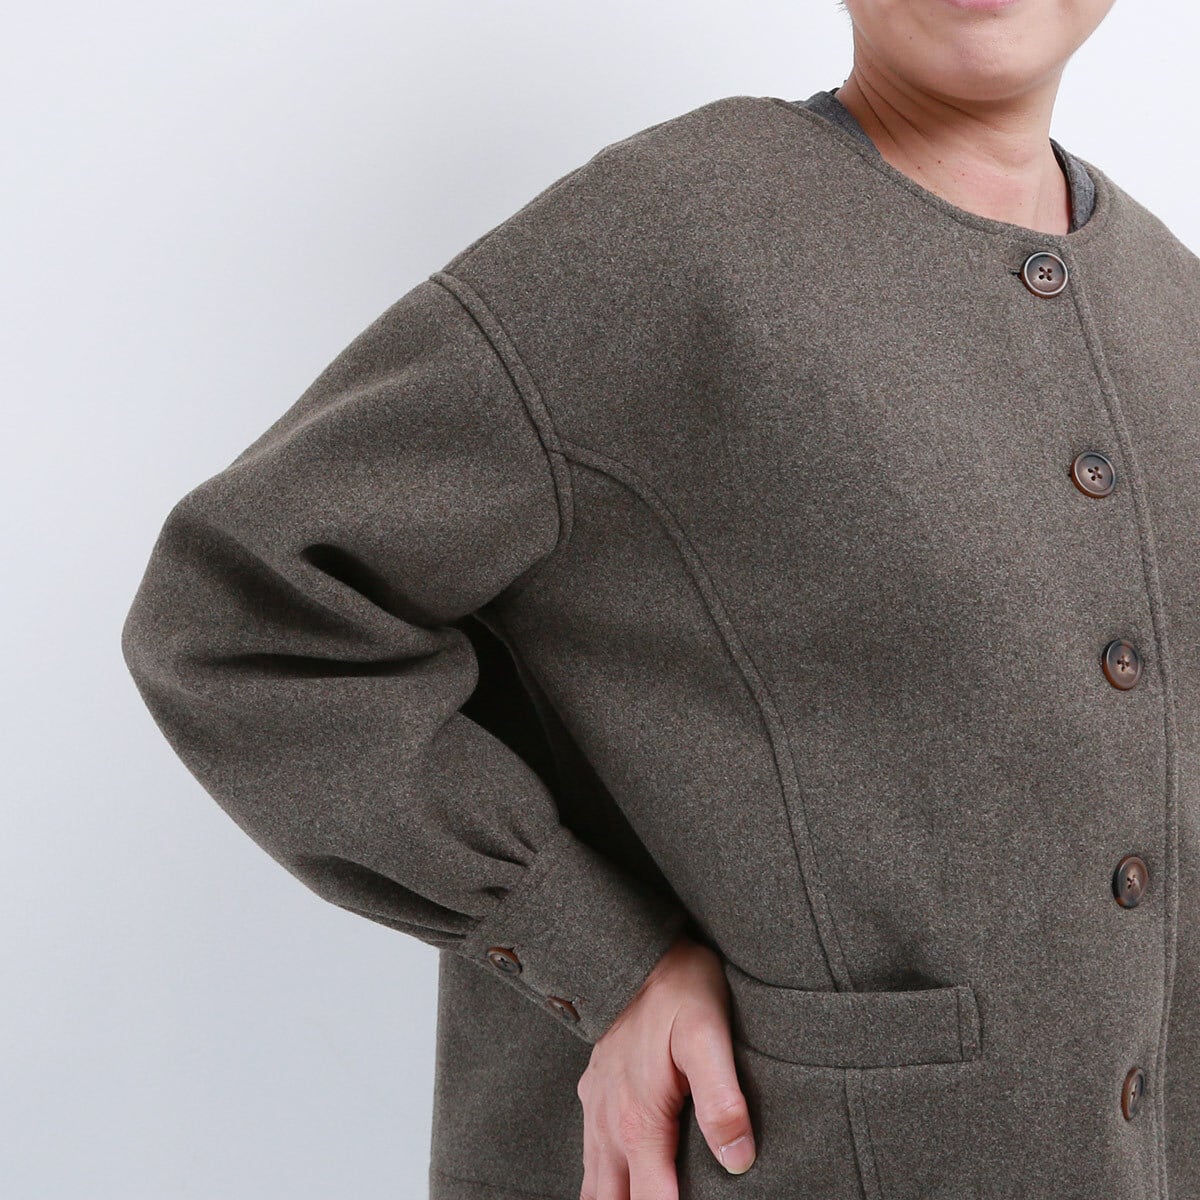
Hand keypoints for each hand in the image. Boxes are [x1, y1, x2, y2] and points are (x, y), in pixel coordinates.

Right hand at [575, 931, 755, 1198]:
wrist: (637, 948)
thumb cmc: (679, 988)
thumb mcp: (709, 1034)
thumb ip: (722, 1099)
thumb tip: (738, 1161)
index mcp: (639, 1123)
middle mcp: (610, 1126)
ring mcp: (597, 1111)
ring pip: (595, 1188)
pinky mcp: (595, 1094)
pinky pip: (591, 1157)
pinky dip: (603, 1186)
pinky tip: (621, 1185)